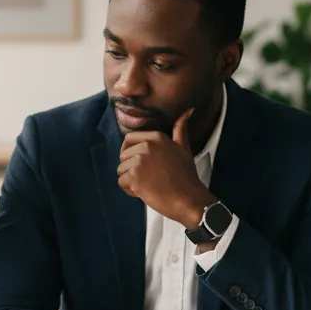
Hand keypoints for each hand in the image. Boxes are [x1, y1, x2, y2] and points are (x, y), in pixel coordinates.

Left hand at [118, 109, 213, 228]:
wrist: (189, 199)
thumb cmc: (186, 176)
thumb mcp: (184, 148)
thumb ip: (181, 129)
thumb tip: (189, 110)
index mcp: (156, 137)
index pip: (129, 139)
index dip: (130, 153)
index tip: (141, 163)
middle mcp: (147, 146)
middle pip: (123, 156)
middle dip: (132, 169)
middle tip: (150, 178)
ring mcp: (139, 161)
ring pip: (121, 170)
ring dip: (131, 180)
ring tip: (149, 185)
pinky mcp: (134, 176)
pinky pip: (121, 182)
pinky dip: (130, 190)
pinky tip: (145, 192)